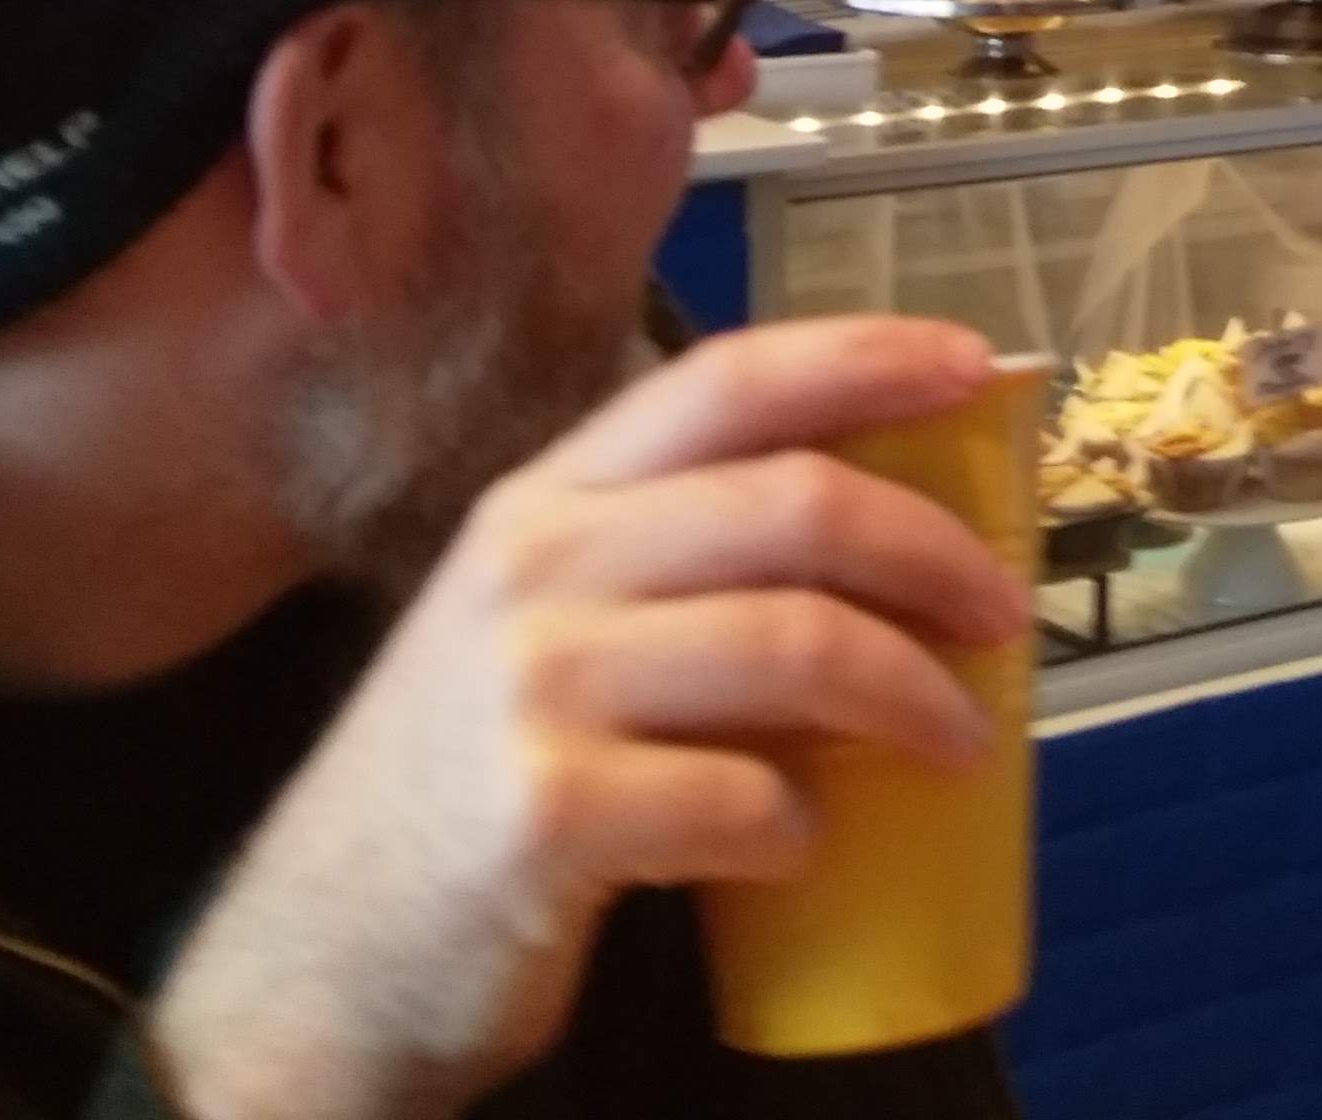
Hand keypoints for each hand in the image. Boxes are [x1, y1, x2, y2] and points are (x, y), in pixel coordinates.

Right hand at [141, 317, 1028, 1119]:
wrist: (316, 961)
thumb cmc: (463, 783)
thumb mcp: (537, 627)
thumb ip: (665, 562)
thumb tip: (882, 535)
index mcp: (546, 498)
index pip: (728, 379)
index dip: (866, 359)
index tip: (978, 370)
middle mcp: (534, 563)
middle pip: (795, 505)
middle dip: (935, 551)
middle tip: (1005, 613)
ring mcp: (533, 684)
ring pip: (796, 645)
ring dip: (911, 698)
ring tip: (958, 744)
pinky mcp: (546, 814)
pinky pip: (739, 799)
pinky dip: (798, 826)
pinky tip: (796, 844)